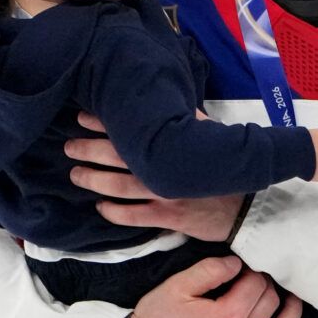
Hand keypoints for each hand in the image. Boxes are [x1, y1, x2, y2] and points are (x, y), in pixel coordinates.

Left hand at [65, 111, 244, 239]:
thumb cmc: (226, 170)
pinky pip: (133, 216)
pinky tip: (100, 206)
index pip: (132, 130)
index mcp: (174, 145)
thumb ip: (191, 120)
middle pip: (118, 157)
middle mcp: (166, 169)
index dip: (104, 124)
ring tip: (76, 174)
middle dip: (89, 149)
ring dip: (93, 179)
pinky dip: (112, 211)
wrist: (248, 208)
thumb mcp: (213, 137)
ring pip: (119, 186)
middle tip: (69, 146)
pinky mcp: (169, 218)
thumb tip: (170, 100)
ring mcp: (166, 194)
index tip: (83, 118)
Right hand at [124, 255, 311, 317]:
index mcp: (226, 316)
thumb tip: (238, 263)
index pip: (255, 284)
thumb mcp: (177, 286)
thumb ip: (211, 270)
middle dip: (267, 286)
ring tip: (294, 300)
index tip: (241, 266)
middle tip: (255, 277)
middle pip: (269, 304)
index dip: (251, 270)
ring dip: (292, 315)